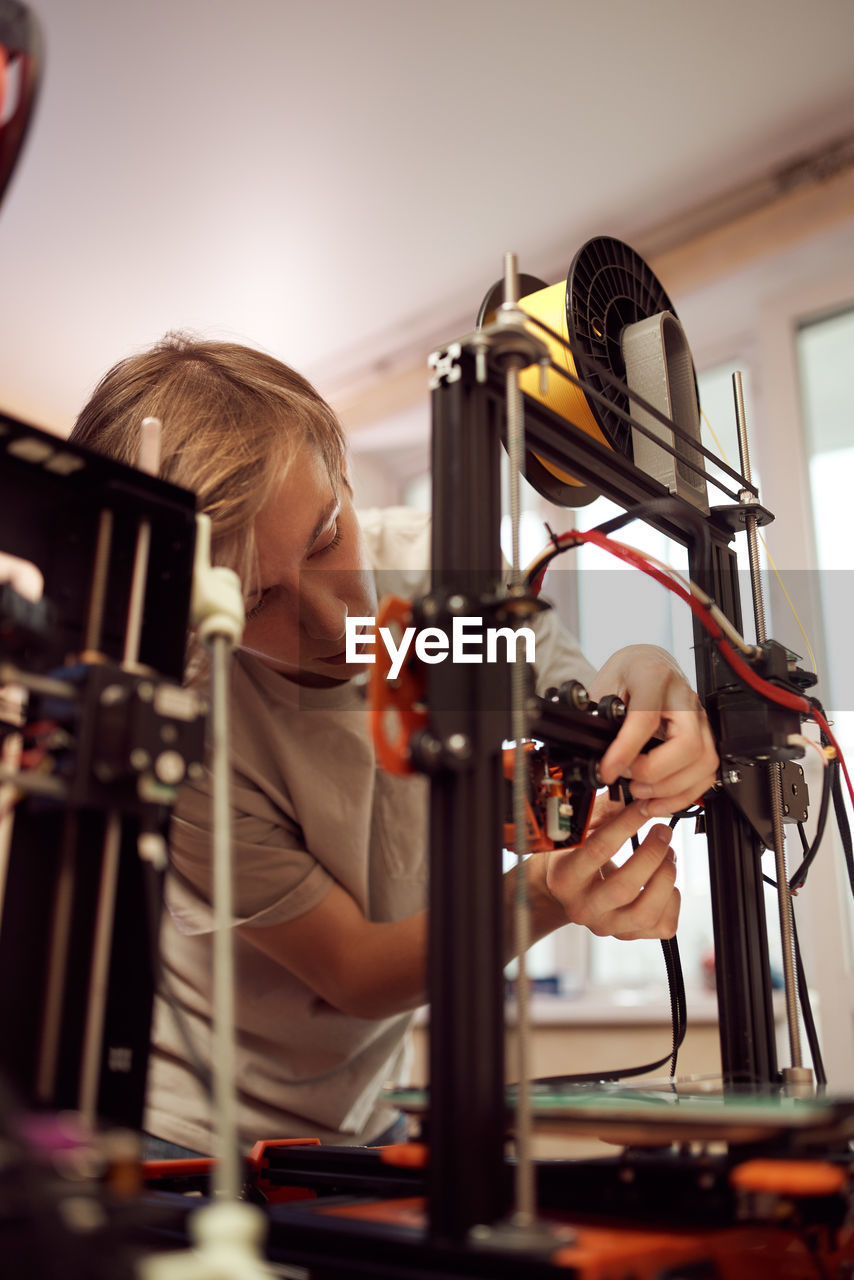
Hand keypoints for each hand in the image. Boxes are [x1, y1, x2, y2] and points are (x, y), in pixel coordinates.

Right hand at [546, 800, 678, 940]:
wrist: (563, 891)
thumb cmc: (570, 856)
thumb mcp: (576, 831)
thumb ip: (602, 812)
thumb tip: (629, 794)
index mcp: (565, 878)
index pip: (597, 851)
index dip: (626, 825)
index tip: (643, 808)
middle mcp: (583, 907)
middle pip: (624, 888)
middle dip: (651, 855)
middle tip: (663, 831)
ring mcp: (606, 925)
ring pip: (646, 913)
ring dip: (665, 878)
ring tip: (669, 856)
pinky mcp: (627, 934)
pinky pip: (662, 926)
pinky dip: (672, 901)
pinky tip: (665, 883)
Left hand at [589, 645, 717, 817]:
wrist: (648, 662)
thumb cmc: (628, 672)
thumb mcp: (604, 683)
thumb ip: (598, 715)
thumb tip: (592, 753)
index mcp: (654, 677)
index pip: (646, 718)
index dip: (626, 751)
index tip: (608, 771)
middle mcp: (684, 697)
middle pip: (687, 745)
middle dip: (654, 773)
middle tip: (628, 780)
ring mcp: (700, 717)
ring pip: (703, 762)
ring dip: (670, 789)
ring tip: (640, 792)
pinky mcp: (706, 735)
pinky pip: (706, 772)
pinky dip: (683, 794)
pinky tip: (658, 799)